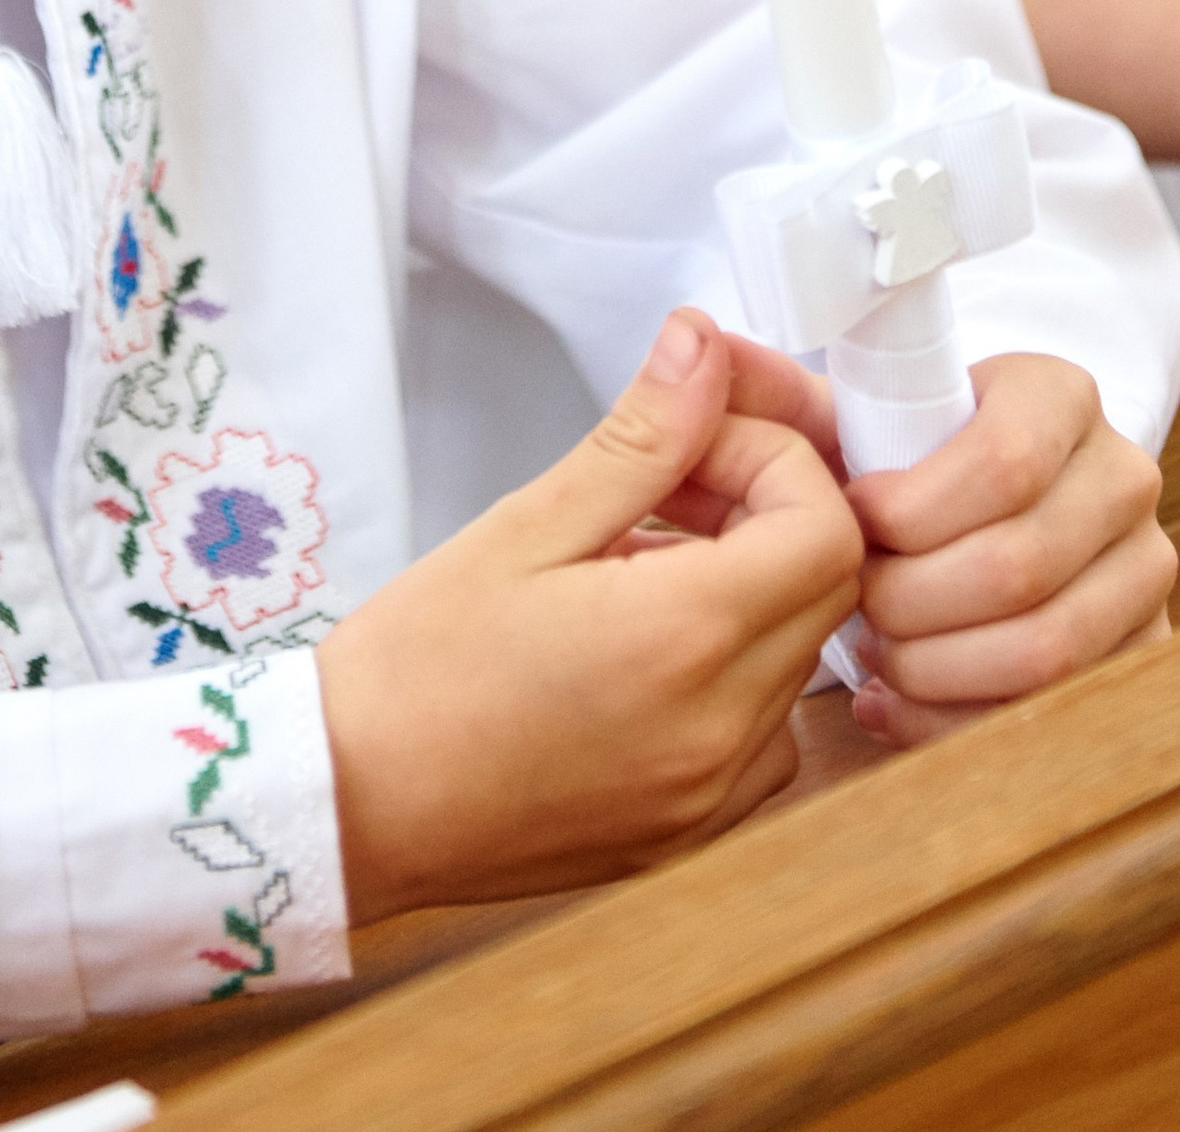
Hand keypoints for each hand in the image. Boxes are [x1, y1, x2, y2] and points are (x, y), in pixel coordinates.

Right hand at [316, 308, 862, 922]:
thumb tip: (704, 346)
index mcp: (685, 640)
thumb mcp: (526, 525)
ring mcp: (714, 795)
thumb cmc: (418, 662)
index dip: (773, 457)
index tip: (687, 446)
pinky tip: (638, 647)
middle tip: (666, 485)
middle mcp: (724, 730)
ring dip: (747, 587)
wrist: (352, 804)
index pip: (826, 523)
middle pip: (826, 586)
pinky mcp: (691, 833)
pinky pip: (765, 733)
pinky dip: (730, 673)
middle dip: (765, 508)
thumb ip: (640, 437)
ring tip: (632, 561)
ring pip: (798, 656)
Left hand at [848, 353, 1174, 750]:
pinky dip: (961, 723)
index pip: (1004, 463)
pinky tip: (898, 707)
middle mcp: (1121, 478)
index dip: (913, 510)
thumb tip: (732, 377)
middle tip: (852, 605)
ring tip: (874, 656)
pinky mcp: (1144, 653)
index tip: (853, 521)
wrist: (992, 502)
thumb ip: (820, 411)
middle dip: (911, 601)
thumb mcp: (878, 411)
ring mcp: (1144, 571)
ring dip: (936, 668)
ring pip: (1045, 651)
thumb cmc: (911, 458)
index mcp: (1061, 397)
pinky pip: (1056, 713)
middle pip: (1017, 567)